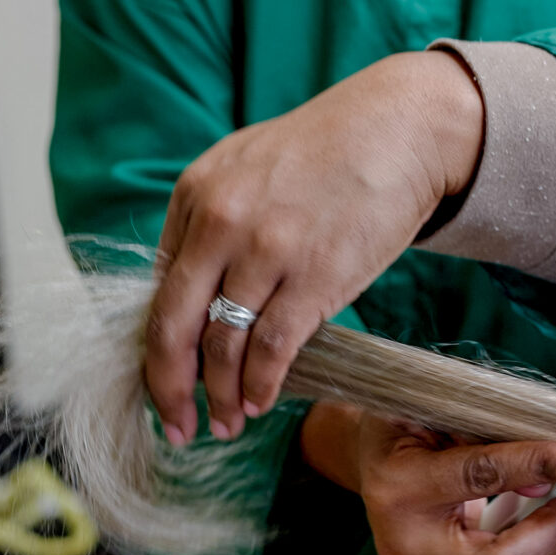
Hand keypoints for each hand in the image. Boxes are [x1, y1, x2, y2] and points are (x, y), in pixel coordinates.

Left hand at [146, 52, 482, 443]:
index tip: (165, 386)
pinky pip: (273, 347)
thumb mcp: (247, 169)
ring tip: (227, 422)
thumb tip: (194, 301)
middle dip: (169, 388)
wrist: (401, 127)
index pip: (158, 292)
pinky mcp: (317, 275)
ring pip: (223, 345)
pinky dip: (262, 384)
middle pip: (172, 326)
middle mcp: (221, 221)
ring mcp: (268, 250)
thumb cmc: (328, 153)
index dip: (155, 350)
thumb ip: (211, 225)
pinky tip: (262, 401)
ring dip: (222, 396)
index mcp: (195, 195)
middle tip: (178, 427)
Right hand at [301, 402, 555, 554]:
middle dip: (553, 529)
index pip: (479, 478)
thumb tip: (552, 482)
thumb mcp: (441, 412)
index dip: (537, 467)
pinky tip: (521, 513)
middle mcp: (405, 547)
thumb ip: (493, 438)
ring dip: (544, 535)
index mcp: (398, 487)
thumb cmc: (409, 427)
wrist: (370, 462)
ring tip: (546, 492)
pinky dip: (527, 547)